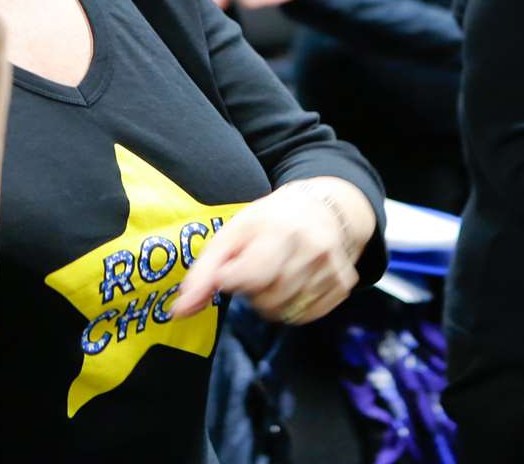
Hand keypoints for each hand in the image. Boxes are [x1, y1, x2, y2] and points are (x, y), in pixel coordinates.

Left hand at [171, 178, 370, 324]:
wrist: (325, 207)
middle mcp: (312, 250)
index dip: (233, 279)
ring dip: (271, 300)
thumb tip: (179, 312)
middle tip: (257, 266)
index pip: (249, 278)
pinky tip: (293, 281)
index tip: (233, 267)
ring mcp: (332, 269)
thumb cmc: (270, 219)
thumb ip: (203, 274)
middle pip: (266, 301)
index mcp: (280, 231)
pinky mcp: (344, 285)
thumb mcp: (232, 234)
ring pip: (285, 313)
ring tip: (275, 273)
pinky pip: (305, 316)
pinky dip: (293, 305)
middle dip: (253, 290)